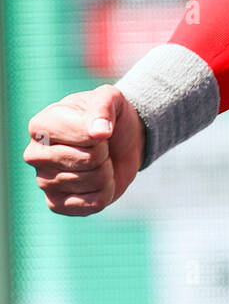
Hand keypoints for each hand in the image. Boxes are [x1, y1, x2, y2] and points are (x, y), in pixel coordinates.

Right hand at [23, 86, 145, 215]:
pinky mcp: (56, 204)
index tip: (97, 126)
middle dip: (105, 151)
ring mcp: (44, 182)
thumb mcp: (110, 98)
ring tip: (98, 160)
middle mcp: (35, 155)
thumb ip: (103, 107)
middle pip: (88, 159)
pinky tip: (97, 180)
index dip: (99, 130)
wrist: (118, 142)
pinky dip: (105, 190)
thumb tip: (99, 133)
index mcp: (41, 125)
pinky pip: (93, 202)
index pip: (79, 133)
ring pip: (94, 180)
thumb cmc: (108, 117)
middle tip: (100, 145)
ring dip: (107, 170)